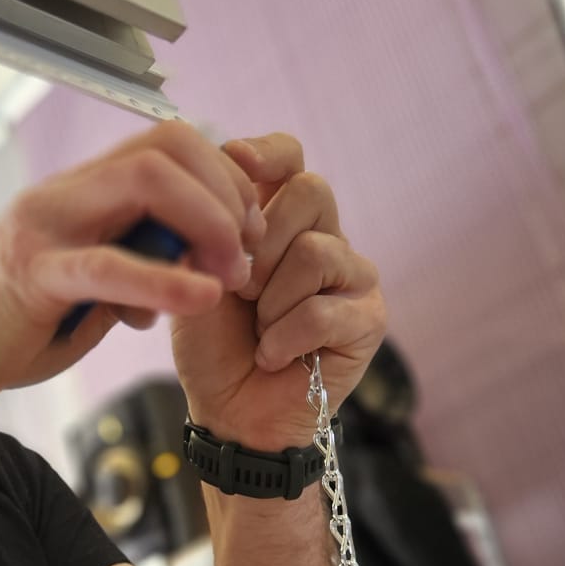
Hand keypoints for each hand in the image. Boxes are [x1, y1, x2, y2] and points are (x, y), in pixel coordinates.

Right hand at [0, 122, 259, 410]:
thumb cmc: (5, 325)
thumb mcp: (85, 289)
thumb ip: (134, 265)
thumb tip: (192, 262)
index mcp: (78, 191)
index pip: (168, 143)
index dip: (224, 177)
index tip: (248, 231)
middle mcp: (62, 193)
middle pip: (168, 146)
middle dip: (226, 194)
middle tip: (248, 253)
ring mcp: (42, 227)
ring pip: (147, 182)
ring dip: (208, 224)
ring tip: (229, 277)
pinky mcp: (30, 275)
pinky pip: (109, 265)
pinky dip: (165, 280)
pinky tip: (200, 299)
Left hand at [171, 133, 385, 447]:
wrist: (230, 413)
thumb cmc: (214, 346)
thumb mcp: (195, 277)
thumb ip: (208, 228)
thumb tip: (220, 173)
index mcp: (282, 220)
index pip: (291, 157)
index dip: (266, 153)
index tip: (235, 161)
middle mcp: (325, 237)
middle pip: (312, 191)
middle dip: (261, 241)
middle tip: (238, 288)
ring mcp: (353, 277)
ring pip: (317, 251)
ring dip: (271, 299)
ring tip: (258, 330)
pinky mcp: (369, 318)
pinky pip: (324, 309)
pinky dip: (285, 338)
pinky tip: (271, 356)